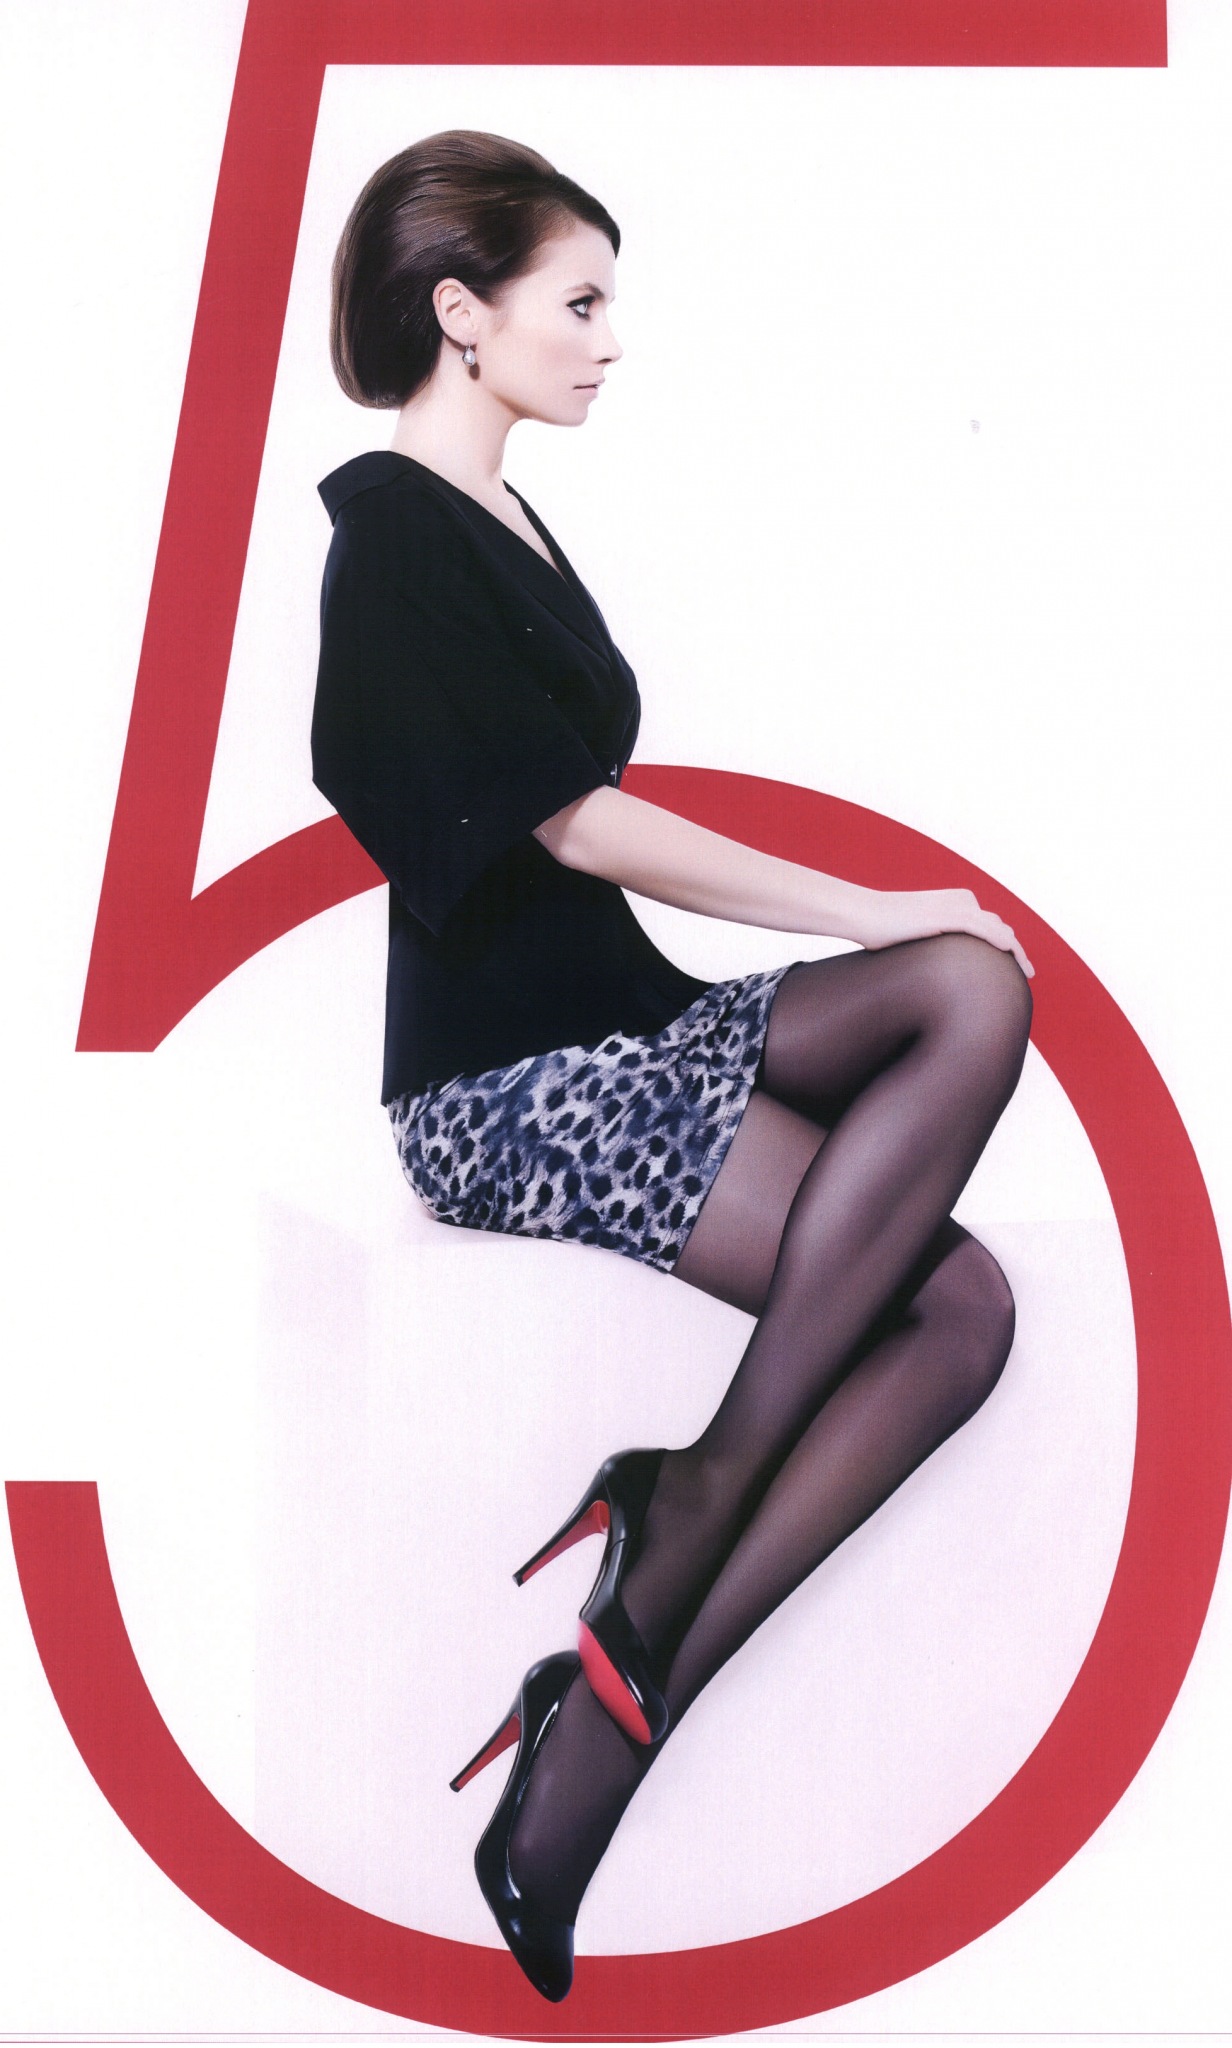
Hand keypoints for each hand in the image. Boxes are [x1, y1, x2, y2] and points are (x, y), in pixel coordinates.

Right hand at [856, 887, 1034, 978]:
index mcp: (956, 902)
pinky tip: (1010, 954)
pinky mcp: (946, 915)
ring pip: (998, 929)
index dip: (1007, 946)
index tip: (1016, 968)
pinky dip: (999, 941)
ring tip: (1027, 972)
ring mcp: (954, 907)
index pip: (991, 925)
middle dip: (1016, 951)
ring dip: (1016, 951)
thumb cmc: (881, 929)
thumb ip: (935, 945)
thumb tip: (939, 970)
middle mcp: (961, 901)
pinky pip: (981, 929)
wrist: (863, 913)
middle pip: (1000, 927)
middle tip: (1028, 973)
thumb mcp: (915, 935)